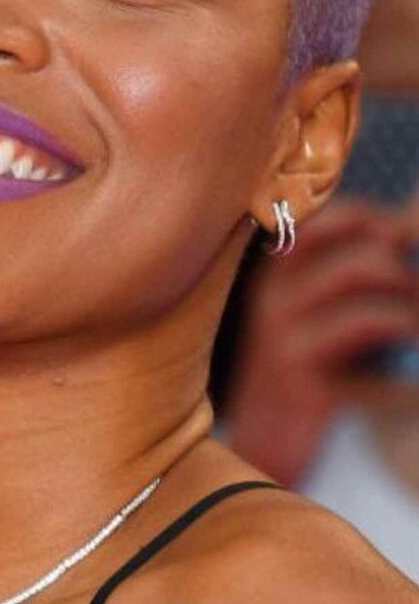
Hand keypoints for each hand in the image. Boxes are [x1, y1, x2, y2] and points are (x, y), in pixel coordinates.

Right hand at [225, 199, 417, 485]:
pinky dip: (403, 388)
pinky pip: (371, 384)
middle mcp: (275, 302)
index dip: (366, 221)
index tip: (398, 234)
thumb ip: (346, 268)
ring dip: (408, 322)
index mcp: (276, 276)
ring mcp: (287, 347)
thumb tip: (403, 225)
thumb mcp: (306, 309)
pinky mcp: (305, 392)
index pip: (319, 225)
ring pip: (364, 319)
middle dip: (401, 275)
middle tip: (417, 287)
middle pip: (353, 268)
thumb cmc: (297, 365)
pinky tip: (414, 390)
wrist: (257, 439)